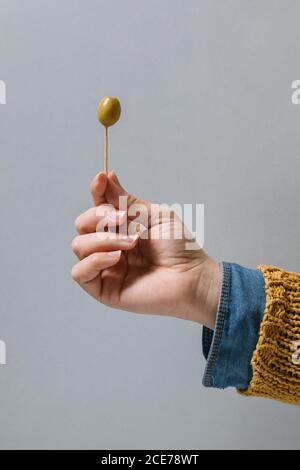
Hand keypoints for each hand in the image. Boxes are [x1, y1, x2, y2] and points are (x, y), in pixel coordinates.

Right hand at [71, 172, 219, 328]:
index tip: (101, 179)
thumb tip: (106, 176)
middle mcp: (109, 247)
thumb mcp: (154, 214)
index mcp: (121, 229)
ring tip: (131, 242)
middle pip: (82, 224)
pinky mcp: (103, 289)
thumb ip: (126, 199)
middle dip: (99, 216)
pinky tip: (116, 258)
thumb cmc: (179, 248)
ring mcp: (105, 268)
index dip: (96, 192)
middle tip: (124, 219)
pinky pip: (79, 273)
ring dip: (103, 239)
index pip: (96, 208)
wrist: (192, 276)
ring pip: (79, 246)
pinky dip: (94, 260)